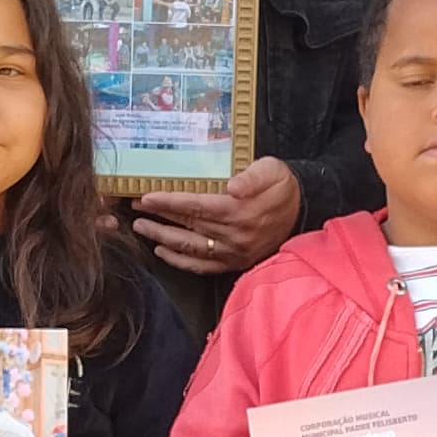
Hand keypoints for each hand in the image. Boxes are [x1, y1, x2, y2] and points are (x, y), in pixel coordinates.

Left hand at [130, 156, 306, 278]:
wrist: (302, 209)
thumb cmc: (282, 185)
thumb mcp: (272, 170)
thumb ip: (253, 177)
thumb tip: (232, 186)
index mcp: (240, 211)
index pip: (196, 206)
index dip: (169, 202)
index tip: (146, 197)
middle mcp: (234, 235)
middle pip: (188, 226)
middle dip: (158, 216)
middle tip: (134, 208)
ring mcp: (233, 252)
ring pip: (190, 248)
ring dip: (162, 238)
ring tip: (141, 228)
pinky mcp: (235, 262)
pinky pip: (202, 266)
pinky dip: (180, 261)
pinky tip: (162, 252)